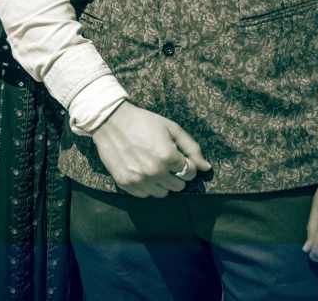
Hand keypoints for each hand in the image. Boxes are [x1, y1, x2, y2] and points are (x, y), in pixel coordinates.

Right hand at [92, 101, 210, 198]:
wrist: (111, 121)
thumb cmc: (144, 122)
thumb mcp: (171, 128)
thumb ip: (191, 148)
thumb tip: (206, 167)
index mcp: (168, 156)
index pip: (190, 172)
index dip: (187, 164)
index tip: (179, 158)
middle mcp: (155, 172)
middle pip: (178, 186)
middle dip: (176, 174)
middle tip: (167, 161)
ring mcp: (139, 180)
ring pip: (163, 194)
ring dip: (163, 182)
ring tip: (155, 166)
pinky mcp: (126, 185)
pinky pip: (145, 195)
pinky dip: (147, 186)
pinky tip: (143, 171)